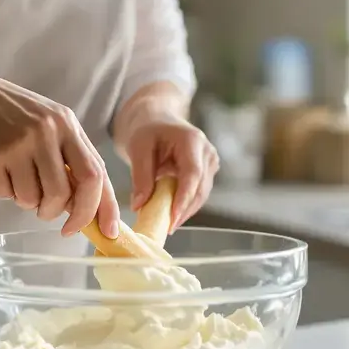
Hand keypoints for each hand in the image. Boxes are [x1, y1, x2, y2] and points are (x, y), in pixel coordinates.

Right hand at [0, 62, 119, 237]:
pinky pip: (5, 194)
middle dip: (57, 213)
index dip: (103, 207)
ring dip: (27, 202)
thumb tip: (85, 208)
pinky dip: (4, 191)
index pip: (95, 173)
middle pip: (63, 194)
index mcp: (67, 124)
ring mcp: (17, 144)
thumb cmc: (14, 115)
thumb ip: (71, 159)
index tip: (107, 231)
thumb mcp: (51, 125)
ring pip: (32, 199)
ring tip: (17, 180)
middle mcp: (45, 132)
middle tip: (47, 213)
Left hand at [122, 113, 218, 231]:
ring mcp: (210, 162)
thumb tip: (139, 206)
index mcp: (192, 140)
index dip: (184, 198)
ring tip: (165, 224)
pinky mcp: (208, 172)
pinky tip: (170, 215)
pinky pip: (198, 193)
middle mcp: (207, 152)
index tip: (172, 218)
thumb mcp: (138, 148)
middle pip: (200, 188)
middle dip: (183, 210)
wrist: (157, 120)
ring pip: (201, 195)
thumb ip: (140, 176)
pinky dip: (185, 205)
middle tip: (164, 228)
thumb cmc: (147, 131)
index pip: (192, 174)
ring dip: (184, 210)